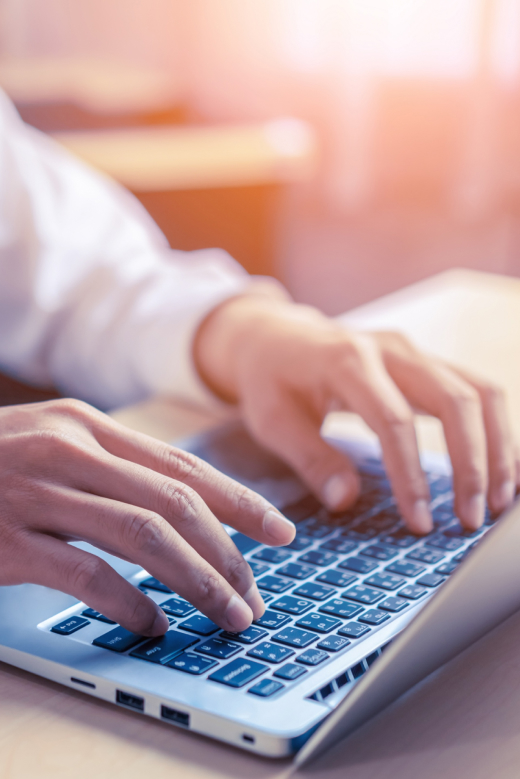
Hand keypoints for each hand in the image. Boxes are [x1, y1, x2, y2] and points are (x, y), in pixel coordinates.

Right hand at [0, 399, 294, 634]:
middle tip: (253, 594)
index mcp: (88, 426)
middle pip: (176, 505)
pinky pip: (87, 575)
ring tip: (225, 614)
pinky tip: (152, 624)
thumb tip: (185, 510)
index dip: (240, 502)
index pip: (183, 467)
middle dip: (228, 554)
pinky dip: (130, 604)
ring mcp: (36, 492)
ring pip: (145, 537)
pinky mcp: (6, 540)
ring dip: (197, 582)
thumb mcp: (52, 444)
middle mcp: (69, 450)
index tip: (281, 531)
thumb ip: (112, 468)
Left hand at [195, 294, 519, 533]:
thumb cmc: (270, 379)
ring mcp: (414, 351)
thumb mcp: (271, 419)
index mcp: (346, 360)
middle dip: (471, 464)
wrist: (276, 336)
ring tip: (499, 502)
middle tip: (470, 520)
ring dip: (496, 447)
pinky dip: (495, 429)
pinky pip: (476, 390)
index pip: (392, 420)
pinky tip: (501, 468)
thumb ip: (308, 457)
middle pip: (454, 399)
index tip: (419, 522)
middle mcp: (390, 349)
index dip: (410, 475)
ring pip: (478, 391)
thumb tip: (345, 500)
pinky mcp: (426, 362)